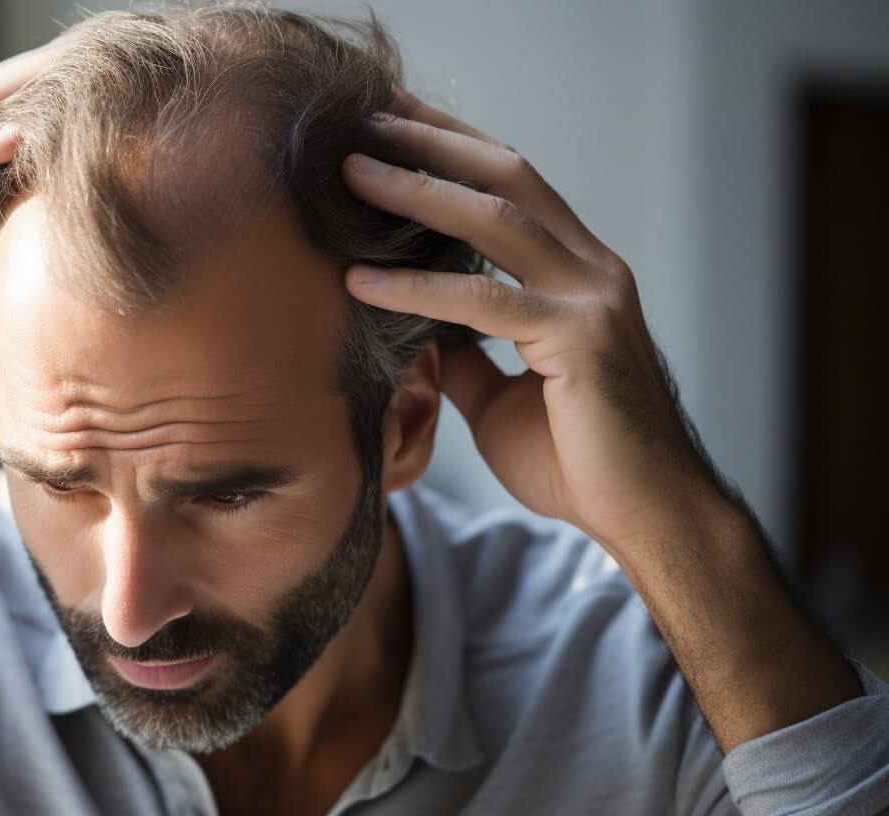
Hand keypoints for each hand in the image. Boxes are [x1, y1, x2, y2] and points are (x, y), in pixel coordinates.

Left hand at [341, 90, 735, 555]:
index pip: (513, 186)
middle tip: (366, 118)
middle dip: (434, 141)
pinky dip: (414, 287)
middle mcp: (591, 270)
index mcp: (579, 273)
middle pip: (507, 176)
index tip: (392, 123)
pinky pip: (481, 302)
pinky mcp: (580, 339)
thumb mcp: (500, 397)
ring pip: (497, 219)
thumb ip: (462, 354)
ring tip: (351, 172)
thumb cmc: (580, 460)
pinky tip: (358, 281)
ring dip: (417, 190)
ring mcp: (591, 299)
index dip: (453, 148)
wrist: (647, 516)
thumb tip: (413, 333)